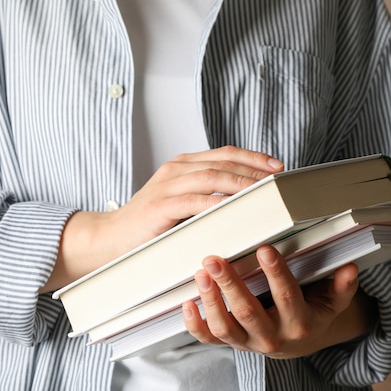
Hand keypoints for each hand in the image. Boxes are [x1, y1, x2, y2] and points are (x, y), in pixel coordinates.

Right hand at [41, 146, 283, 291]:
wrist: (111, 238)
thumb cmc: (150, 224)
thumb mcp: (181, 203)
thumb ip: (206, 196)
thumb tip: (244, 202)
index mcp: (183, 165)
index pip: (225, 153)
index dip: (253, 157)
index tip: (277, 167)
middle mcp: (176, 170)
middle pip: (223, 162)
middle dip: (254, 170)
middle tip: (278, 181)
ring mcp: (167, 186)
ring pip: (212, 177)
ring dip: (241, 183)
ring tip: (264, 192)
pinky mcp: (160, 206)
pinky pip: (194, 201)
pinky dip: (217, 202)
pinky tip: (234, 208)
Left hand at [182, 246, 374, 358]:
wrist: (296, 343)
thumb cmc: (311, 311)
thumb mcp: (331, 302)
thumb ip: (340, 287)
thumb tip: (351, 269)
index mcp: (299, 323)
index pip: (287, 297)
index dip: (276, 274)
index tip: (263, 249)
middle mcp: (272, 337)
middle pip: (248, 312)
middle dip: (231, 285)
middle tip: (215, 259)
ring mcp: (247, 343)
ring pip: (225, 327)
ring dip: (211, 300)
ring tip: (200, 273)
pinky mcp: (230, 344)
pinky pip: (209, 340)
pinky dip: (194, 325)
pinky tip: (187, 304)